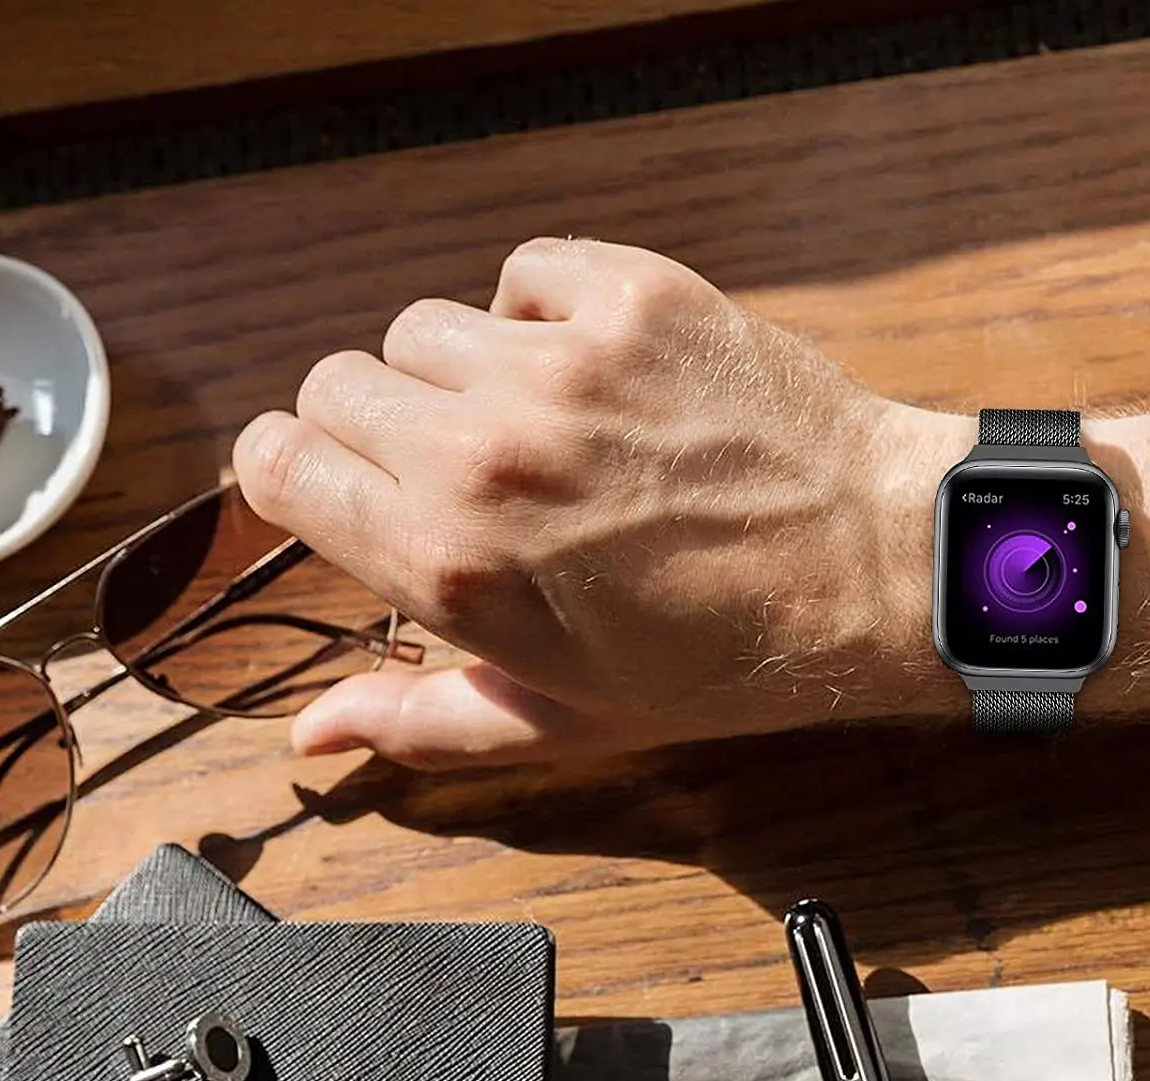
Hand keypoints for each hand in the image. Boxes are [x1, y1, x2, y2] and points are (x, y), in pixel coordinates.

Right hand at [233, 238, 957, 767]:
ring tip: (539, 427)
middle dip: (374, 431)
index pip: (275, 462)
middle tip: (456, 474)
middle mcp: (483, 454)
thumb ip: (420, 722)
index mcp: (449, 563)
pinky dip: (539, 316)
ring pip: (423, 327)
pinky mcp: (632, 296)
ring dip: (459, 376)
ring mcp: (559, 364)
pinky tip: (593, 373)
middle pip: (333, 383)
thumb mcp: (563, 722)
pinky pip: (522, 276)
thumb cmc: (718, 662)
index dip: (298, 479)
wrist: (874, 569)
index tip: (343, 493)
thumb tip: (307, 734)